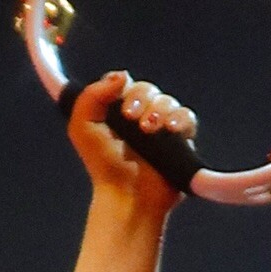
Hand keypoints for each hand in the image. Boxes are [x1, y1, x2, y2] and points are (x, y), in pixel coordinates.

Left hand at [68, 71, 198, 220]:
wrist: (127, 196)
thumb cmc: (104, 168)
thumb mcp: (82, 129)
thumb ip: (90, 97)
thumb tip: (121, 76)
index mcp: (115, 113)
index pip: (122, 84)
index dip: (121, 85)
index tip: (118, 98)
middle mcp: (138, 117)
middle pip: (147, 89)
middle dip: (140, 98)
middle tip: (131, 117)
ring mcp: (160, 128)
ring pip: (167, 101)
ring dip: (159, 110)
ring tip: (148, 129)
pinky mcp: (180, 141)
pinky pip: (187, 118)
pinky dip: (181, 119)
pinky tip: (171, 128)